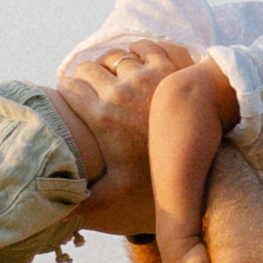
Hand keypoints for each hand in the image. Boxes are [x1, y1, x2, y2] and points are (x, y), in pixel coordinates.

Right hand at [55, 38, 194, 190]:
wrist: (201, 148)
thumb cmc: (159, 172)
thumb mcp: (120, 189)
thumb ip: (90, 201)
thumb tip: (61, 216)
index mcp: (101, 116)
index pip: (70, 88)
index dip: (66, 87)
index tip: (68, 89)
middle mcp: (117, 91)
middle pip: (88, 67)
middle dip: (83, 72)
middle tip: (87, 78)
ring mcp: (141, 75)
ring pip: (113, 55)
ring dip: (109, 61)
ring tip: (111, 68)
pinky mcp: (164, 64)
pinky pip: (141, 47)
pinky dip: (136, 50)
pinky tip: (136, 57)